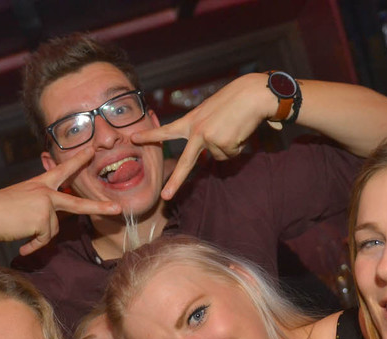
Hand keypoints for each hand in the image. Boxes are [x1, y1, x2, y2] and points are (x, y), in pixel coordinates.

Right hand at [0, 147, 120, 256]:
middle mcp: (45, 191)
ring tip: (22, 234)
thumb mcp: (21, 204)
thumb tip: (50, 228)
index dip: (78, 160)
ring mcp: (46, 204)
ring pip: (53, 229)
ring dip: (39, 238)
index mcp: (39, 185)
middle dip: (99, 207)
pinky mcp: (44, 218)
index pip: (62, 170)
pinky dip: (34, 245)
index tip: (93, 150)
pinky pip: (45, 239)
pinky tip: (22, 244)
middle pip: (77, 203)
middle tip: (117, 209)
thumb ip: (39, 209)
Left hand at [132, 73, 272, 199]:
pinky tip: (240, 131)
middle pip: (185, 163)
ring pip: (219, 157)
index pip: (167, 131)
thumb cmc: (233, 100)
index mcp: (191, 121)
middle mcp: (198, 132)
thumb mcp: (210, 112)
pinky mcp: (225, 145)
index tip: (133, 138)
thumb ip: (203, 131)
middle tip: (165, 196)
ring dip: (229, 145)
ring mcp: (211, 139)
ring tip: (233, 127)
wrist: (253, 94)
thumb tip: (207, 156)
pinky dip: (238, 146)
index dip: (150, 135)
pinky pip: (231, 154)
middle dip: (175, 182)